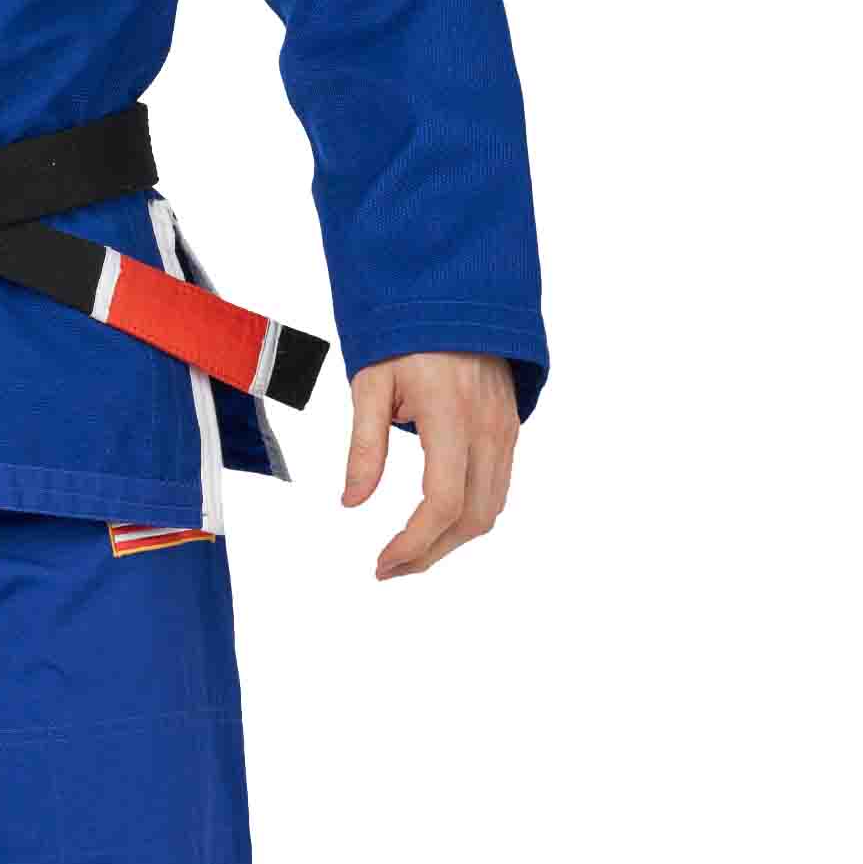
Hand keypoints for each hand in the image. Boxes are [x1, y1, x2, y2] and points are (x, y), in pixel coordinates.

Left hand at [340, 350, 518, 578]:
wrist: (457, 295)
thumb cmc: (406, 333)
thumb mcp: (371, 382)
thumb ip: (365, 446)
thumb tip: (352, 502)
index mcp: (450, 414)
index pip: (442, 501)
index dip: (414, 542)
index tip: (382, 562)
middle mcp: (487, 428)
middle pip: (471, 517)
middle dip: (430, 553)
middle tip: (389, 568)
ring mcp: (504, 430)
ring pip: (490, 509)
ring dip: (451, 541)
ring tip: (410, 553)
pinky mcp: (509, 429)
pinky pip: (498, 488)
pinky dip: (469, 516)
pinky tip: (436, 522)